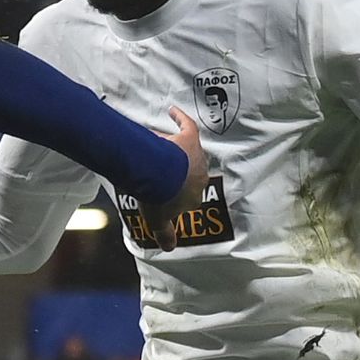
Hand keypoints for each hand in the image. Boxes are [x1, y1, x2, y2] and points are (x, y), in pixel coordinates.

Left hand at [147, 106, 208, 248]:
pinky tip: (172, 110)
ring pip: (188, 153)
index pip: (190, 197)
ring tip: (164, 150)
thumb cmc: (160, 198)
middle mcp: (200, 175)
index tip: (165, 194)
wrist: (159, 176)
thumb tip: (169, 248)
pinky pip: (187, 126)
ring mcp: (195, 156)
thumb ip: (165, 233)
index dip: (177, 196)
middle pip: (191, 174)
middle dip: (179, 174)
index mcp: (195, 195)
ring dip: (178, 152)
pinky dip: (180, 118)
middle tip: (162, 173)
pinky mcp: (188, 138)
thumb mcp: (159, 220)